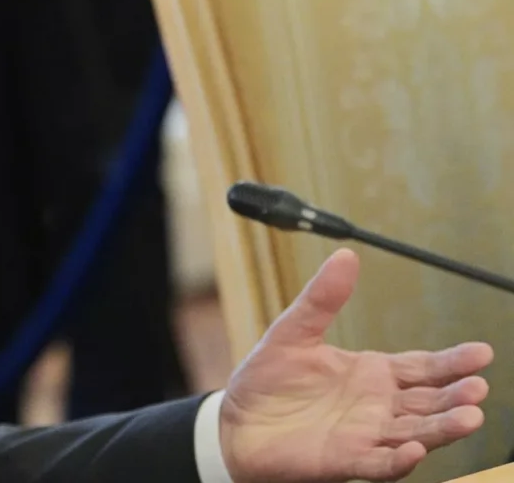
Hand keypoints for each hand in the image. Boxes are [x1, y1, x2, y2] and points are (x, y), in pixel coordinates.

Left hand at [220, 249, 493, 481]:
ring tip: (469, 417)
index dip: (452, 362)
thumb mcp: (294, 331)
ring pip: (415, 433)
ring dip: (442, 428)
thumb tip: (345, 255)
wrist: (235, 422)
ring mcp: (366, 435)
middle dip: (455, 395)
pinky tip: (416, 450)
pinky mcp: (346, 460)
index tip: (481, 353)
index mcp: (372, 374)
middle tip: (478, 387)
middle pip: (429, 402)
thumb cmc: (267, 380)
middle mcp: (378, 406)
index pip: (424, 368)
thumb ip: (322, 298)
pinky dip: (400, 459)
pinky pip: (380, 462)